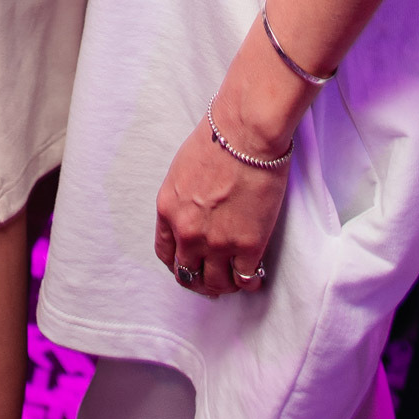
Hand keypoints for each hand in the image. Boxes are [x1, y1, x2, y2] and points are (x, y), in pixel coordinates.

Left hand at [154, 102, 287, 298]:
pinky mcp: (248, 245)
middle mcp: (188, 232)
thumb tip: (193, 211)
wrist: (246, 133)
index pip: (165, 253)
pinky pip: (244, 279)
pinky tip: (253, 278)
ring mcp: (218, 242)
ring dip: (223, 285)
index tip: (188, 265)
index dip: (177, 263)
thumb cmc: (217, 138)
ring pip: (215, 284)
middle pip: (187, 274)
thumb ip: (183, 198)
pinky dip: (249, 283)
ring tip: (232, 280)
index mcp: (168, 210)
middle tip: (211, 279)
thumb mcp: (183, 169)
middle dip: (198, 279)